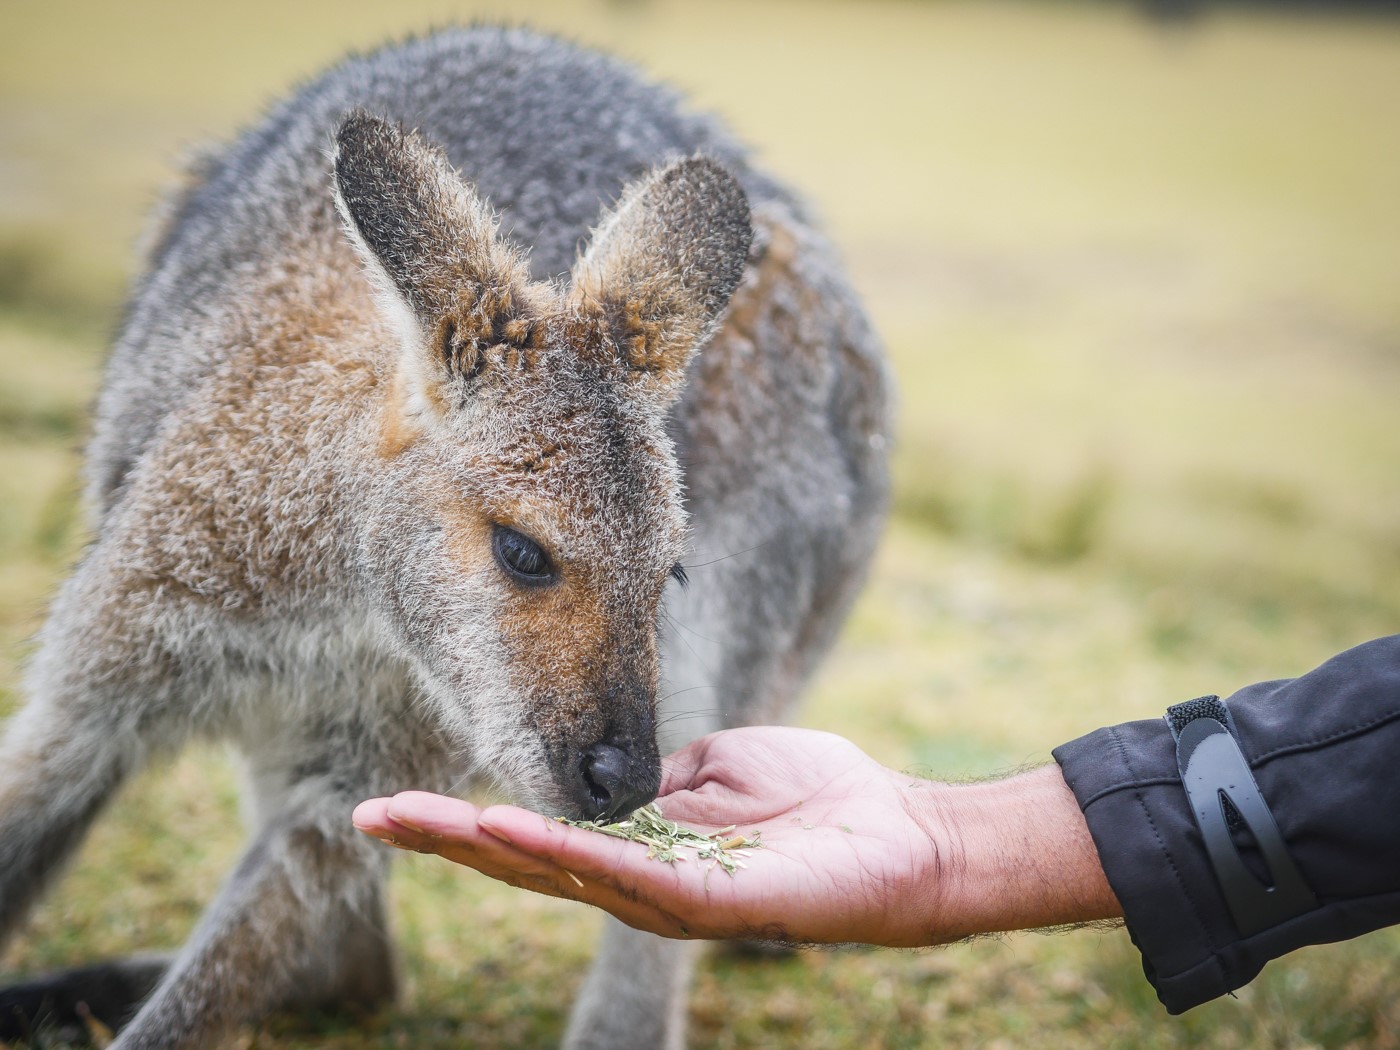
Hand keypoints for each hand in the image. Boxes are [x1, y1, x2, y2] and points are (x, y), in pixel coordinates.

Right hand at [352, 727, 1119, 945]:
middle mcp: (641, 881)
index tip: (395, 802)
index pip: (534, 836)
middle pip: (526, 862)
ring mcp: (673, 897)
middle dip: (446, 841)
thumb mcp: (723, 767)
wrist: (901, 834)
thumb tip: (625, 772)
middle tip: (368, 818)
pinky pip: (633, 879)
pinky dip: (570, 855)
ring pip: (563, 876)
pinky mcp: (717, 903)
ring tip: (420, 821)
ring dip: (488, 845)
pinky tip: (517, 832)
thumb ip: (666, 775)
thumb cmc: (816, 801)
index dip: (463, 823)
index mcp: (639, 847)